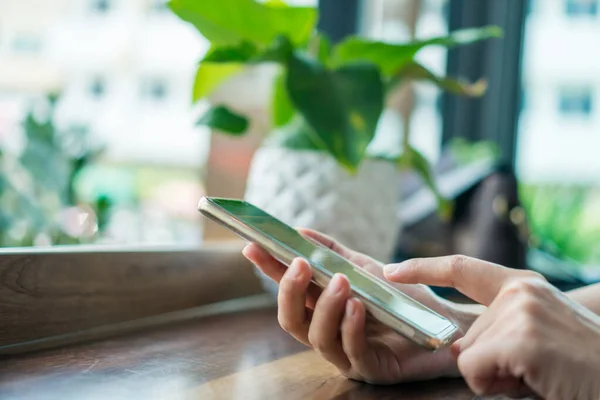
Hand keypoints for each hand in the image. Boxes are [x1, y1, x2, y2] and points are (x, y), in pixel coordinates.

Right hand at [243, 229, 479, 383]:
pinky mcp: (371, 370)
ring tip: (340, 283)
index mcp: (323, 308)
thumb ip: (332, 251)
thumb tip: (299, 231)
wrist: (446, 321)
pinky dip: (350, 328)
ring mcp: (347, 353)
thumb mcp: (365, 266)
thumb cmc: (403, 296)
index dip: (269, 270)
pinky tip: (357, 307)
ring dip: (325, 307)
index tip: (252, 246)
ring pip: (317, 338)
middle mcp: (329, 331)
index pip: (289, 290)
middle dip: (289, 292)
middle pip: (292, 320)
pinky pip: (352, 353)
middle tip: (299, 264)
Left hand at [385, 255, 599, 398]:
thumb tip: (457, 349)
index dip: (422, 268)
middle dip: (486, 362)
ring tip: (537, 373)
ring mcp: (519, 311)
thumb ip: (496, 328)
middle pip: (464, 336)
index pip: (462, 269)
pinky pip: (474, 371)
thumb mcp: (536, 331)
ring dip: (495, 377)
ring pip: (467, 357)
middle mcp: (518, 291)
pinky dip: (495, 385)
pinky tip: (533, 381)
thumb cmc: (577, 364)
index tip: (391, 270)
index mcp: (522, 285)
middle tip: (531, 367)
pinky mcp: (520, 339)